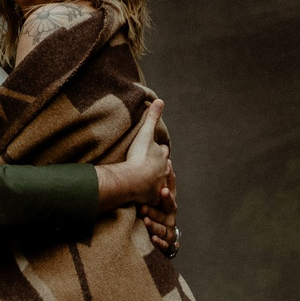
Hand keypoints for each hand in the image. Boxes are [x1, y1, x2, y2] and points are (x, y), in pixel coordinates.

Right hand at [95, 98, 172, 213]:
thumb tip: (160, 100)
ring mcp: (159, 186)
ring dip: (158, 182)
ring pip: (161, 184)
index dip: (160, 150)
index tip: (158, 150)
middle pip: (165, 168)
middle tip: (155, 168)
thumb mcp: (145, 133)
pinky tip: (146, 200)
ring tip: (152, 184)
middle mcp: (164, 171)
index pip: (163, 152)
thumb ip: (152, 117)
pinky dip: (151, 197)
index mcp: (162, 157)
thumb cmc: (139, 156)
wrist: (134, 179)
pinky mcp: (153, 198)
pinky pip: (153, 199)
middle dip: (162, 167)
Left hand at [142, 146, 181, 255]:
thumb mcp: (151, 194)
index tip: (166, 169)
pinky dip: (159, 241)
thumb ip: (152, 177)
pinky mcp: (164, 244)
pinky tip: (152, 239)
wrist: (162, 238)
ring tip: (145, 218)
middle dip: (166, 199)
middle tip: (160, 192)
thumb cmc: (153, 211)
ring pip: (164, 226)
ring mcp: (168, 229)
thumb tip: (158, 150)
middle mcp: (170, 215)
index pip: (171, 189)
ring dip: (155, 222)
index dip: (170, 180)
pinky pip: (164, 244)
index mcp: (168, 202)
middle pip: (170, 206)